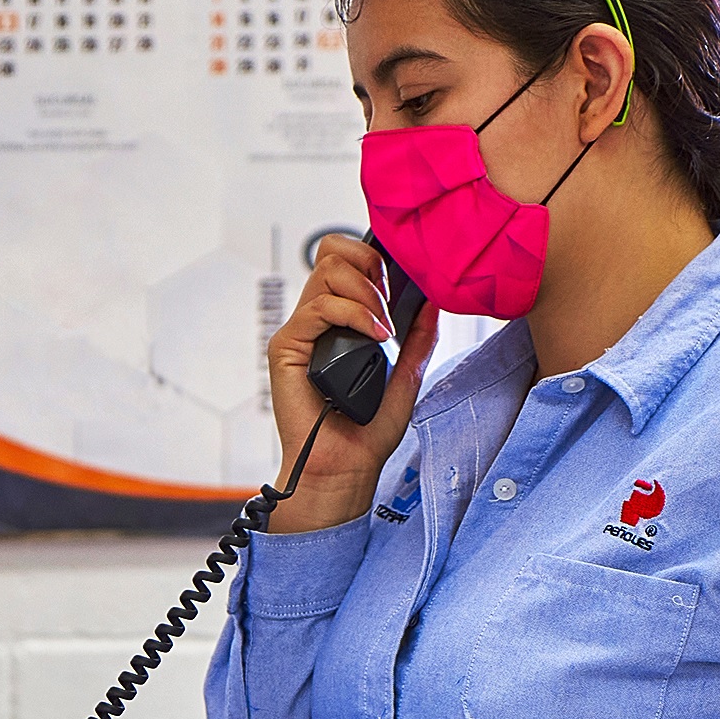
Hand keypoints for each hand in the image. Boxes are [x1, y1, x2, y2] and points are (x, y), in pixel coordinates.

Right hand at [267, 235, 441, 532]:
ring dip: (365, 293)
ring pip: (326, 270)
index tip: (397, 289)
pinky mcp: (287, 347)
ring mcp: (301, 331)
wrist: (346, 465)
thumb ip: (418, 338)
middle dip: (370, 268)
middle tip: (388, 305)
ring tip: (382, 329)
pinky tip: (373, 337)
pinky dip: (352, 315)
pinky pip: (318, 308)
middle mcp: (318, 320)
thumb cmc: (367, 430)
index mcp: (341, 320)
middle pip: (333, 252)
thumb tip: (432, 300)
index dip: (371, 259)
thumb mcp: (407, 375)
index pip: (345, 259)